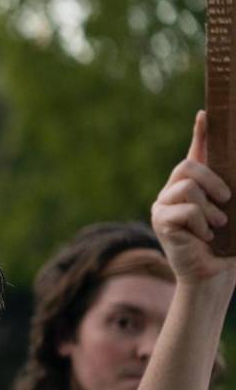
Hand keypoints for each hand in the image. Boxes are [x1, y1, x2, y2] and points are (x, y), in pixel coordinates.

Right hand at [152, 111, 235, 283]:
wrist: (216, 277)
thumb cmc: (231, 247)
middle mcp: (174, 192)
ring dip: (210, 209)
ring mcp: (163, 206)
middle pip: (188, 166)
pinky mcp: (160, 222)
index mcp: (196, 187)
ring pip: (187, 188)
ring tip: (217, 227)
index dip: (202, 132)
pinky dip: (200, 224)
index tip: (207, 113)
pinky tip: (204, 238)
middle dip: (213, 180)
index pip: (197, 152)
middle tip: (227, 201)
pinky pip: (184, 210)